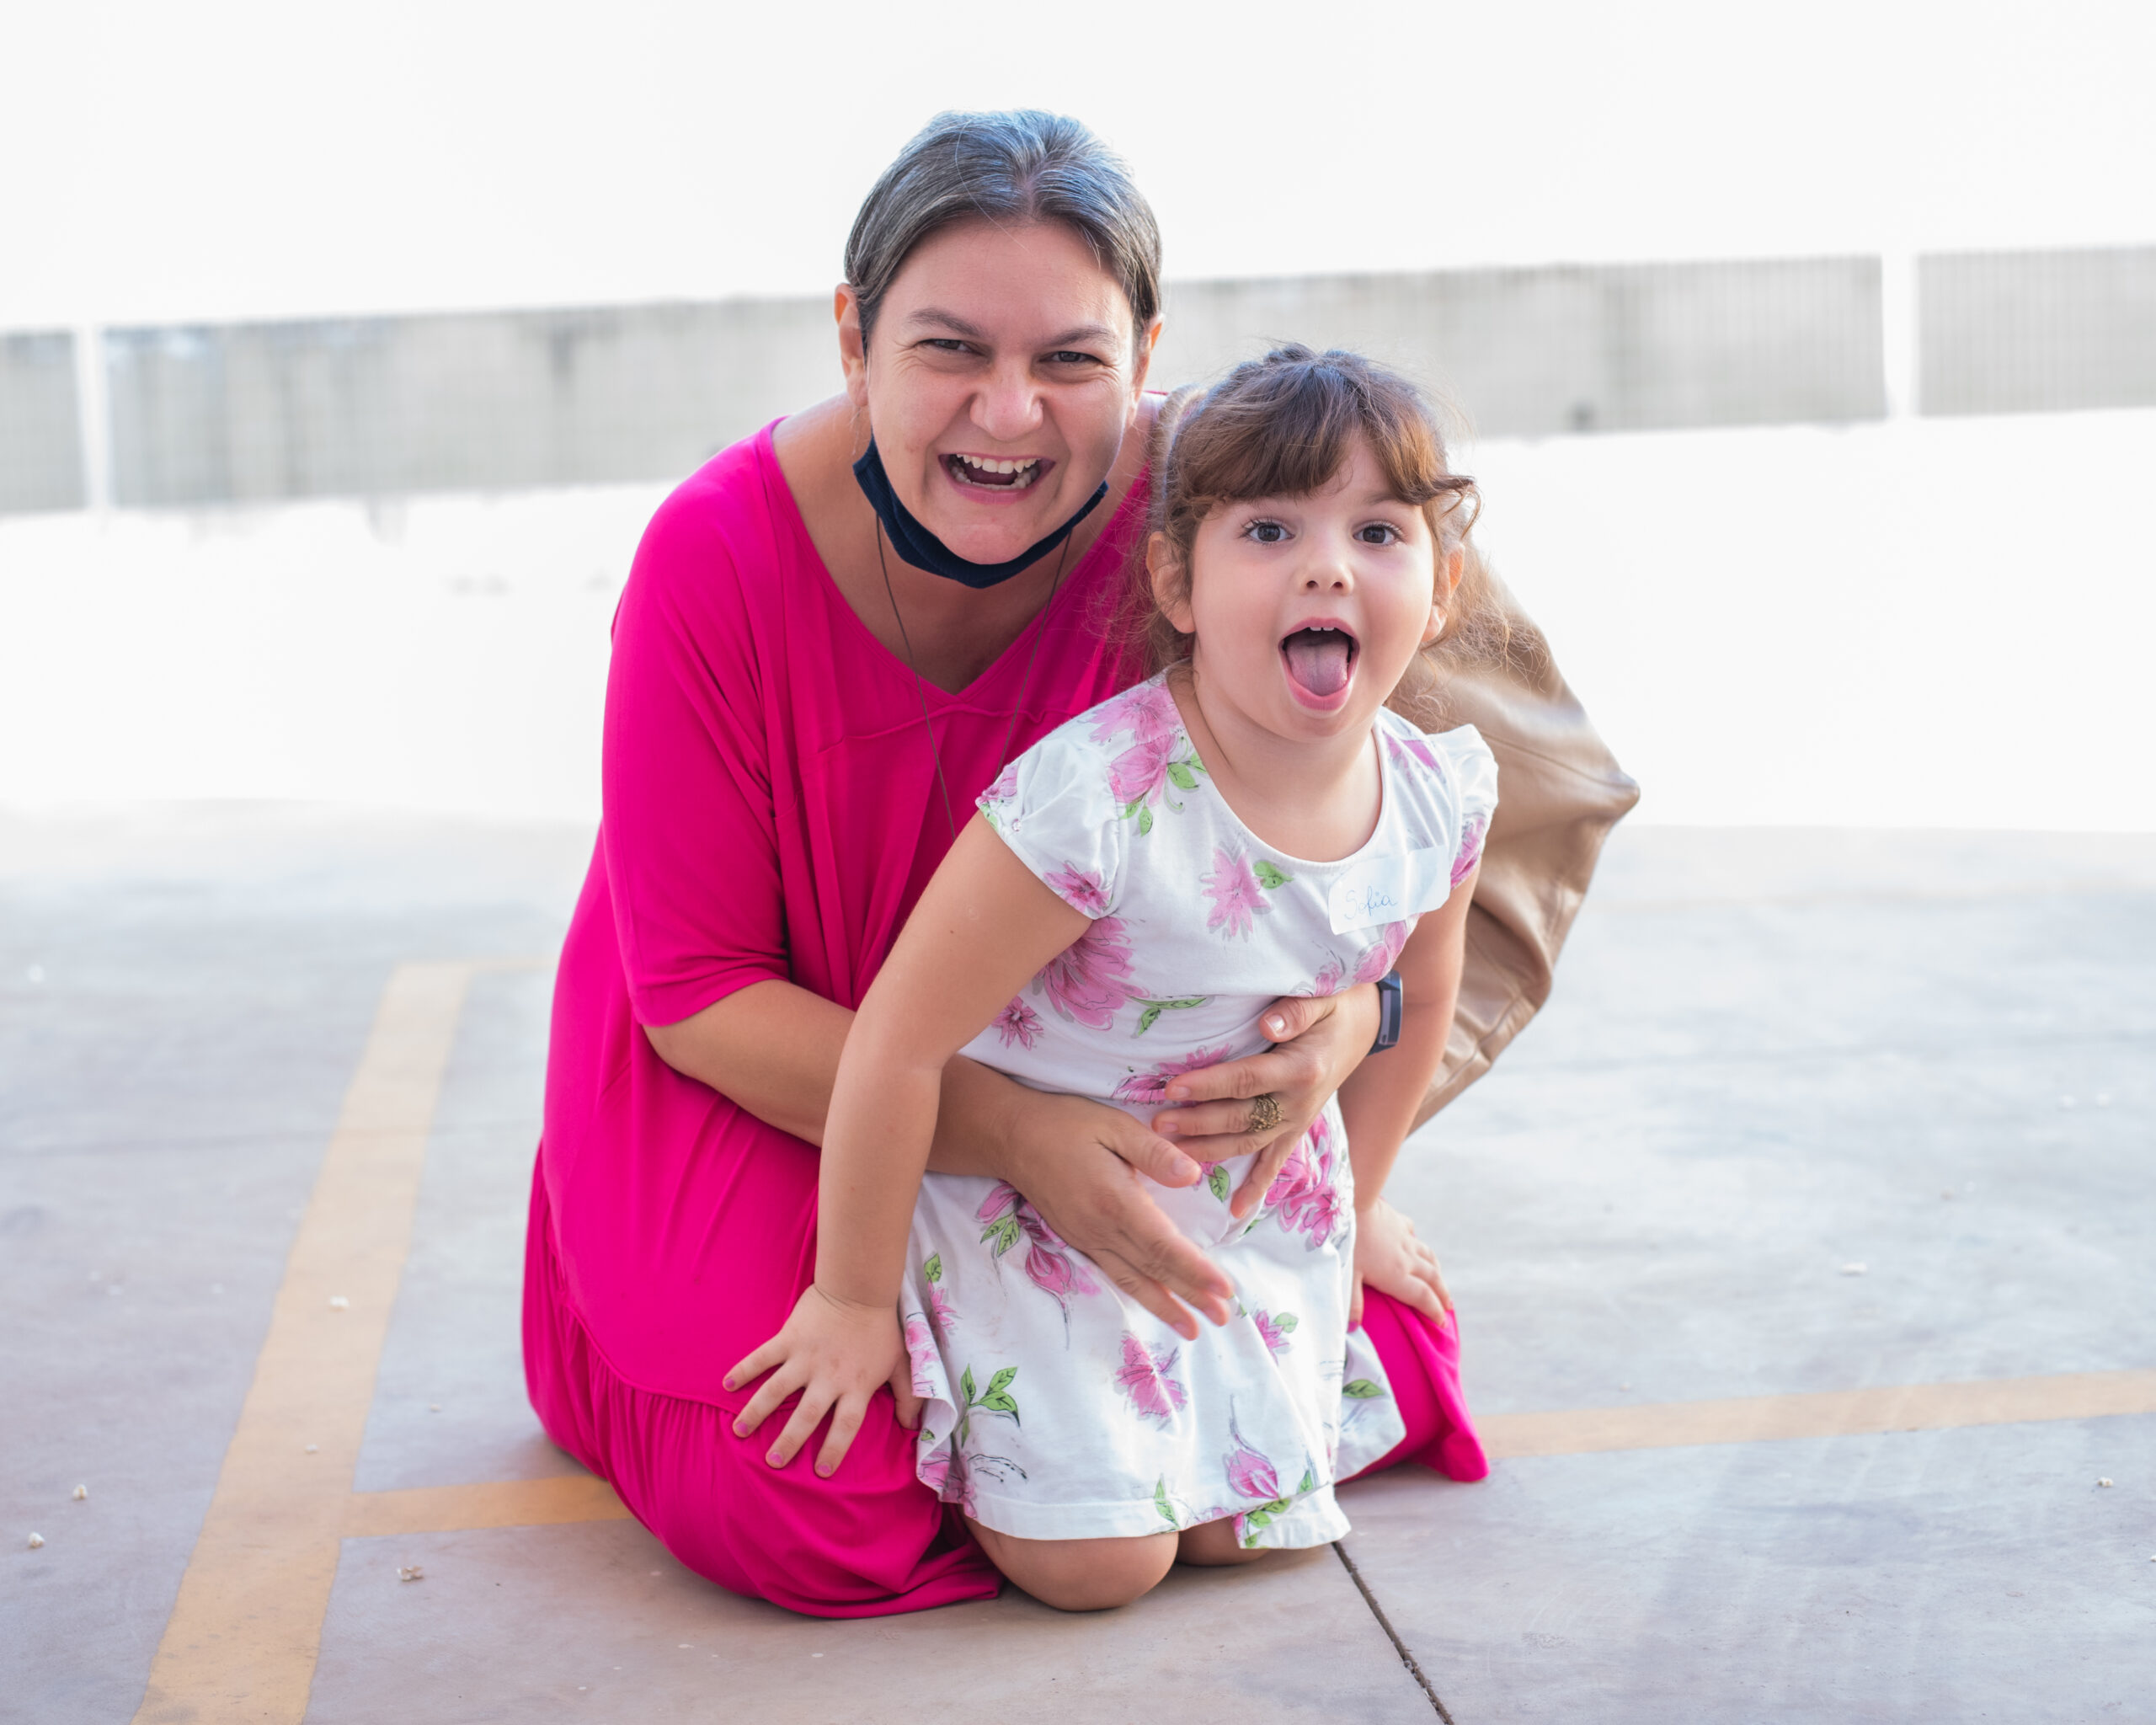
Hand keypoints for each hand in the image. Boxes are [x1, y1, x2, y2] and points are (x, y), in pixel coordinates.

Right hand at [724, 1283, 901, 1475]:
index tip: (821, 1472)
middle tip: (773, 1462)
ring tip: (739, 1432)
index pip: (845, 1425)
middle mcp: (829, 1377)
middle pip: (807, 1416)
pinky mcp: (788, 1338)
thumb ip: (907, 1395)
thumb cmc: (881, 1327)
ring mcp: (805, 1357)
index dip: (834, 1449)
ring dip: (757, 1412)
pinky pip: (762, 1357)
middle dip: (789, 1441)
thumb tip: (912, 1426)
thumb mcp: (902, 1362)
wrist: (860, 1287)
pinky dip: (744, 1370)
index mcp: (856, 1385)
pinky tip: (727, 1385)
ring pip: (776, 1390)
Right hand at [998, 1091, 1232, 1340]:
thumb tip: (1193, 1176)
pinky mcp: (1078, 1240)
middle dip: (1191, 1296)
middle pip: (1153, 1270)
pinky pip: (1114, 1274)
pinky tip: (1154, 1302)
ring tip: (1193, 1329)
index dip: (1196, 1271)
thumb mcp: (1114, 1125)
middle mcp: (1101, 1229)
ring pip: (1132, 1280)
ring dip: (1165, 1306)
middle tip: (1223, 1318)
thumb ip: (1155, 1152)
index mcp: (1115, 1200)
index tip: (1224, 1289)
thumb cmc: (1065, 1124)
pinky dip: (1138, 1293)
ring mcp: (1087, 1239)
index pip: (1163, 1245)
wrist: (1012, 1137)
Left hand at [1150, 986, 1378, 1219]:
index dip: (1208, 1086)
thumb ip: (1296, 1010)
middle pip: (1241, 1117)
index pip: (1246, 1079)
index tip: (1172, 1089)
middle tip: (1158, 1125)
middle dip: (1197, 1123)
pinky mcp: (1297, 1128)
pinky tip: (1237, 1211)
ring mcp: (1298, 1119)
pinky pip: (1276, 1162)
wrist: (1364, 1025)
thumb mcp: (1322, 996)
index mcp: (1301, 1068)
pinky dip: (1258, 1187)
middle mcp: (1299, 1101)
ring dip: (1210, 1150)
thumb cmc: (1335, 1005)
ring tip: (1171, 1153)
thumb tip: (1268, 1024)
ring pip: (1249, 1143)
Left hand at [1351, 1198, 1452, 1326]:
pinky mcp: (1397, 1221)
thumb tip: (1353, 1328)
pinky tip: (1415, 1243)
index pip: (1422, 1297)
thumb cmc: (1346, 1240)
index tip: (1442, 1323)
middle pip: (1432, 1279)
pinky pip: (1412, 1233)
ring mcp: (1404, 1238)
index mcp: (1396, 1274)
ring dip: (1437, 1271)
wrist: (1352, 1199)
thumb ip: (1351, 1302)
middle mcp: (1406, 1258)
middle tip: (1449, 1307)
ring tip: (1440, 1281)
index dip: (1434, 1311)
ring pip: (1428, 1257)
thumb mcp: (1346, 1275)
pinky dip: (1417, 1243)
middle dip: (1442, 1295)